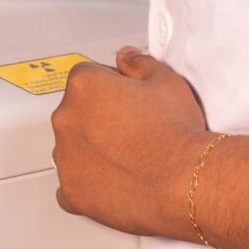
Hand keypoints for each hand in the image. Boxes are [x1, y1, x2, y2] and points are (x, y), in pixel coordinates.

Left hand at [49, 46, 212, 239]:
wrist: (184, 182)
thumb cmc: (175, 133)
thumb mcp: (166, 80)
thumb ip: (139, 62)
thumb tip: (126, 57)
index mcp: (84, 85)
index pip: (88, 76)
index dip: (112, 87)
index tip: (129, 100)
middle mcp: (66, 118)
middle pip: (77, 112)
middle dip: (99, 118)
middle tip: (133, 130)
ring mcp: (65, 157)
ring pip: (73, 148)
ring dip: (92, 150)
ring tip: (129, 157)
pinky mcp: (71, 192)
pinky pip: (71, 184)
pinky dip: (88, 183)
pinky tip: (114, 180)